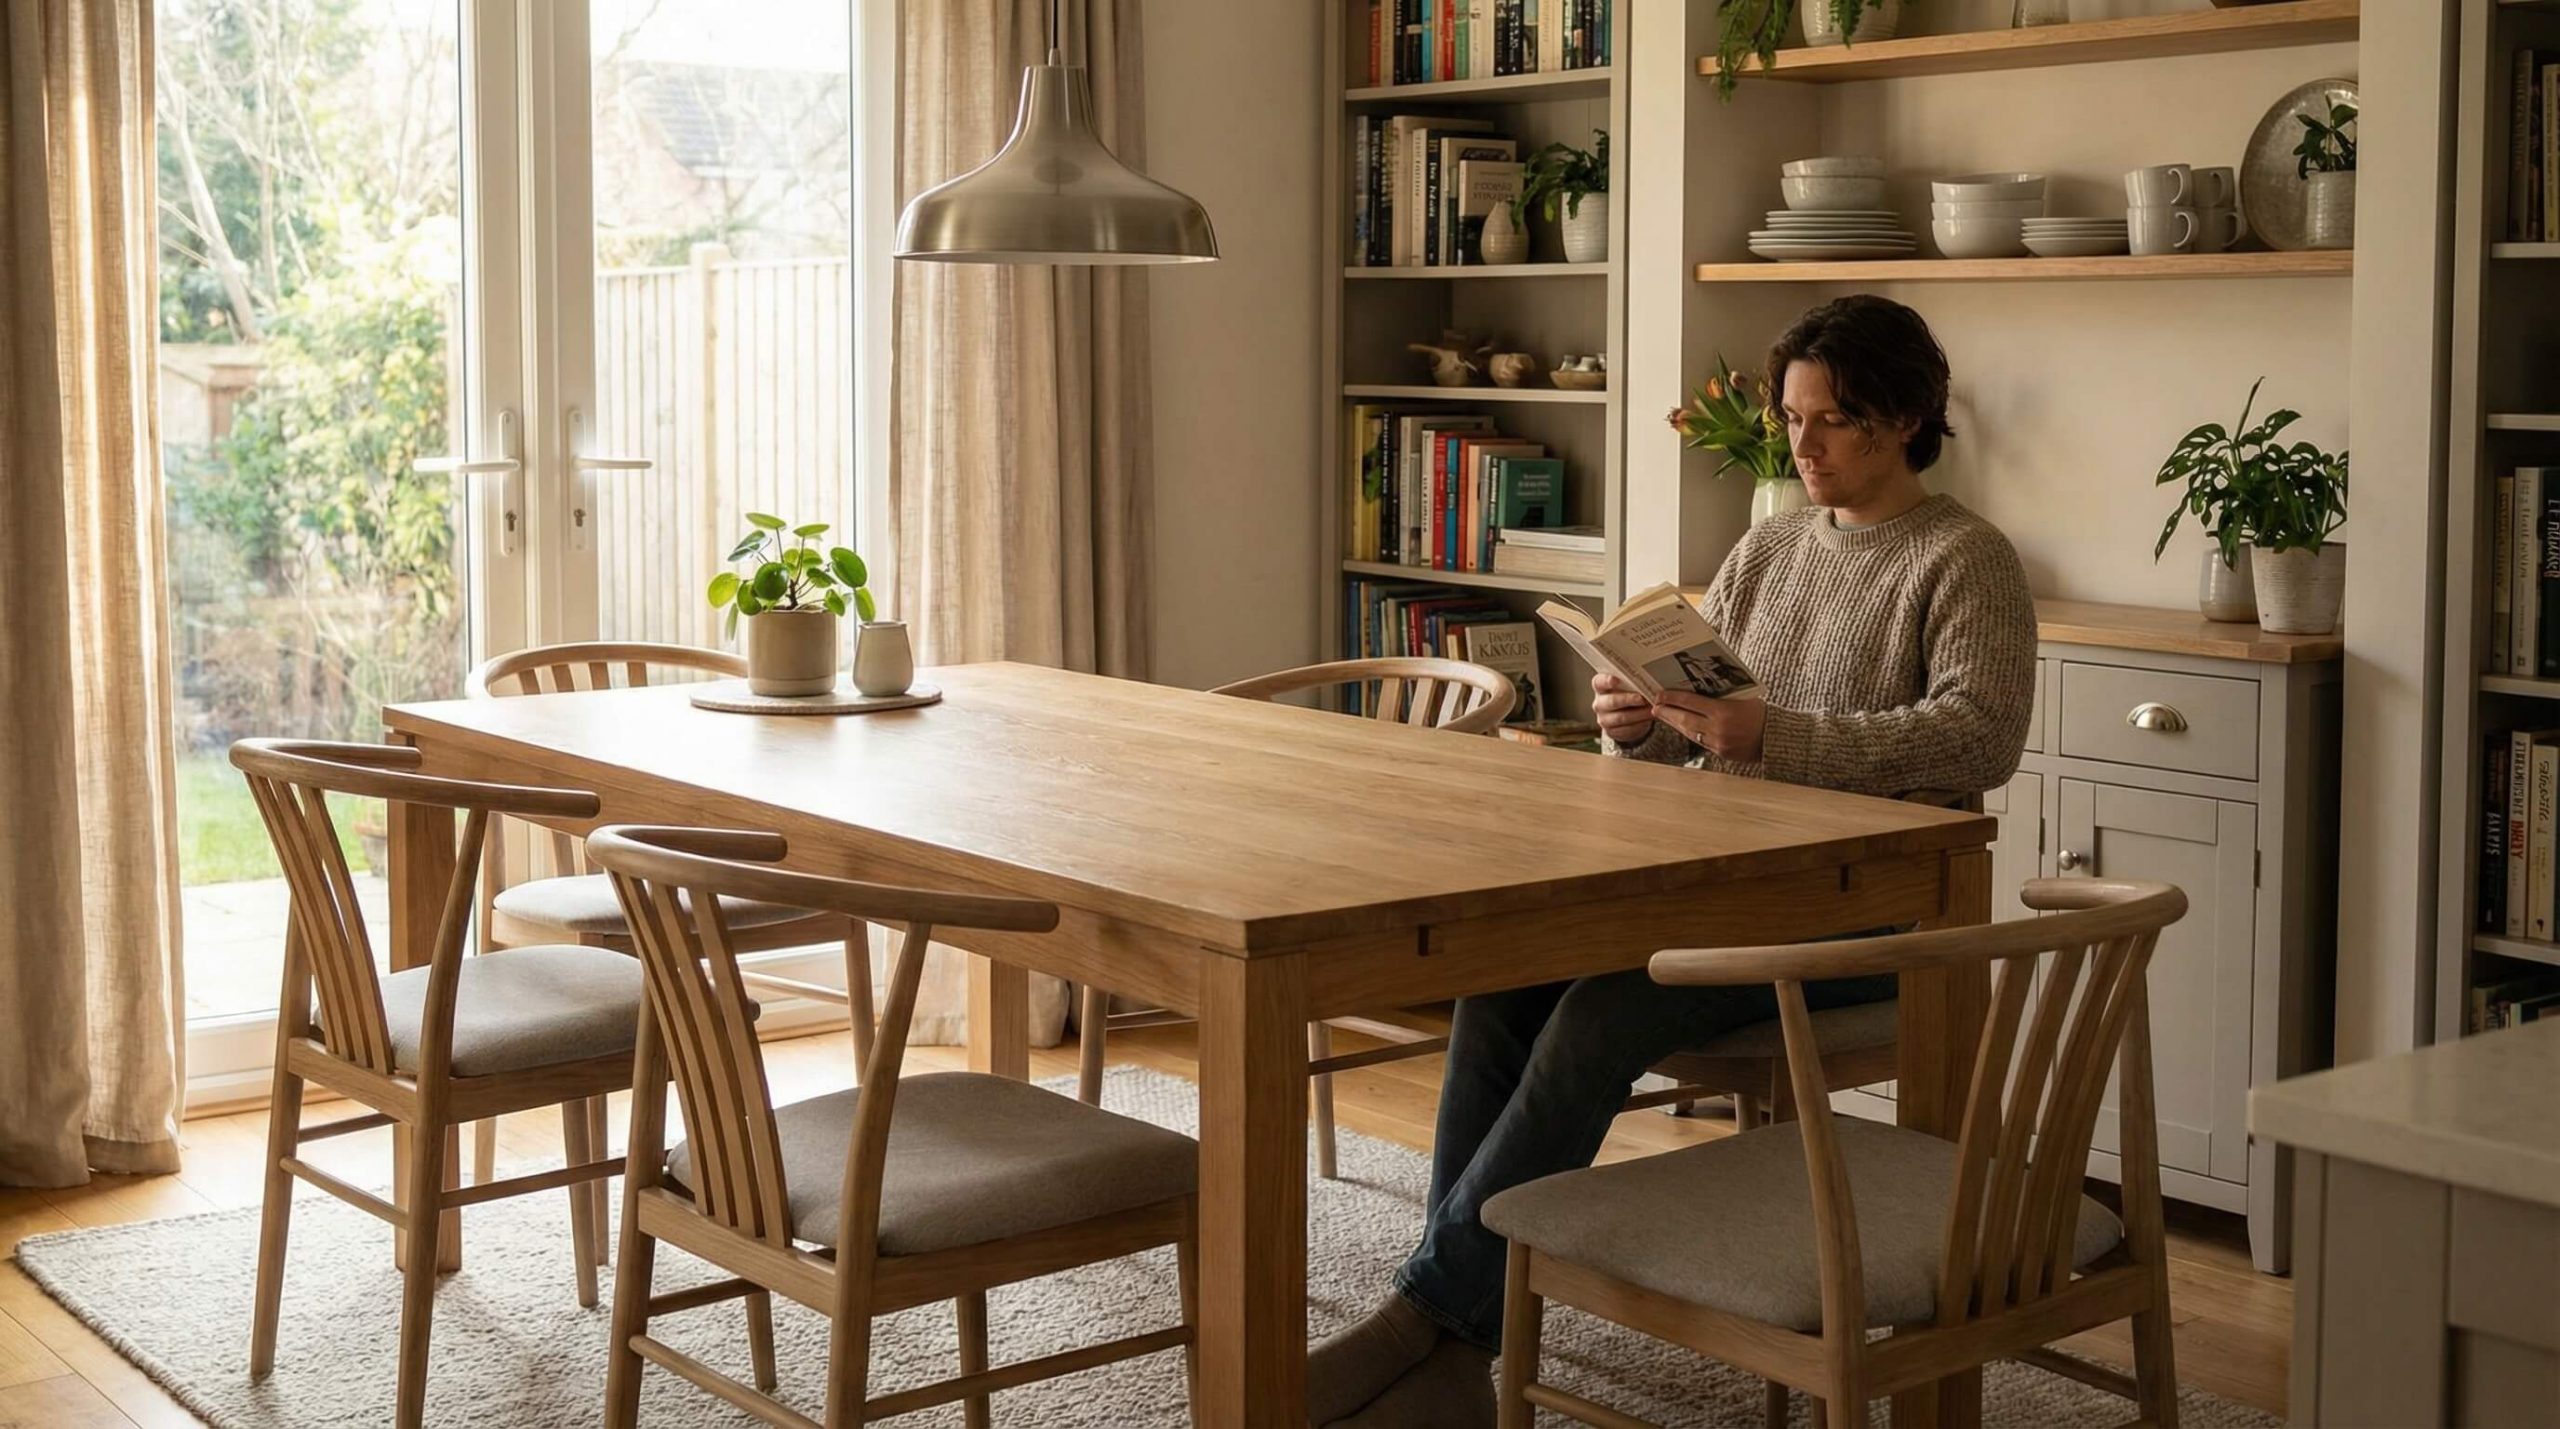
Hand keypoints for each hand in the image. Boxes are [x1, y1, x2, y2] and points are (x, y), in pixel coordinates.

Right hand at [1591, 672, 1655, 745]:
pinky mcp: (1611, 731)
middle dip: (1628, 699)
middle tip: (1642, 698)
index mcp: (1600, 686)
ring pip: (1621, 717)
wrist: (1628, 714)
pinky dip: (1640, 724)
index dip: (1606, 681)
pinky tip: (1648, 718)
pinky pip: (1626, 729)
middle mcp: (1599, 703)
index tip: (1616, 680)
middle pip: (1612, 701)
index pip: (1599, 682)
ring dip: (1638, 714)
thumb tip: (1648, 682)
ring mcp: (1603, 719)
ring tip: (1652, 710)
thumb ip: (1634, 681)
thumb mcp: (1629, 684)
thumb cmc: (1629, 693)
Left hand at [1648, 691, 1765, 761]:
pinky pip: (1700, 741)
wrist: (1776, 738)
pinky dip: (1690, 733)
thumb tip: (1696, 690)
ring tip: (1664, 716)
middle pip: (1684, 720)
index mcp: (1723, 711)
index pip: (1690, 703)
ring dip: (1675, 724)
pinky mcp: (1721, 753)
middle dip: (1667, 713)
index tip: (1659, 694)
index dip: (1672, 698)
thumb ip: (1720, 697)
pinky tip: (1682, 727)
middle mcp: (1718, 729)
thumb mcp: (1742, 699)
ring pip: (1690, 733)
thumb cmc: (1761, 713)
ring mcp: (1718, 743)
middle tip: (1654, 706)